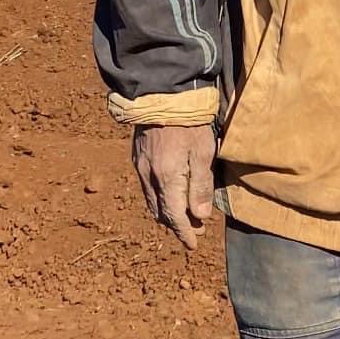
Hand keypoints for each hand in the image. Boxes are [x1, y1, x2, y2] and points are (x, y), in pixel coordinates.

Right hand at [133, 124, 216, 249]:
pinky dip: (157, 197)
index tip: (192, 245)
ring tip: (182, 215)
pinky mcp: (136, 156)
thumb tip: (199, 216)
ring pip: (150, 200)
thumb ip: (201, 186)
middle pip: (160, 211)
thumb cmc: (189, 121)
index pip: (174, 216)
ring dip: (165, 212)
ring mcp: (139, 166)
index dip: (184, 233)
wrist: (162, 92)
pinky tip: (167, 193)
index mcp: (167, 178)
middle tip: (194, 229)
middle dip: (177, 224)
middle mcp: (149, 176)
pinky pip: (145, 186)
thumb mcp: (203, 153)